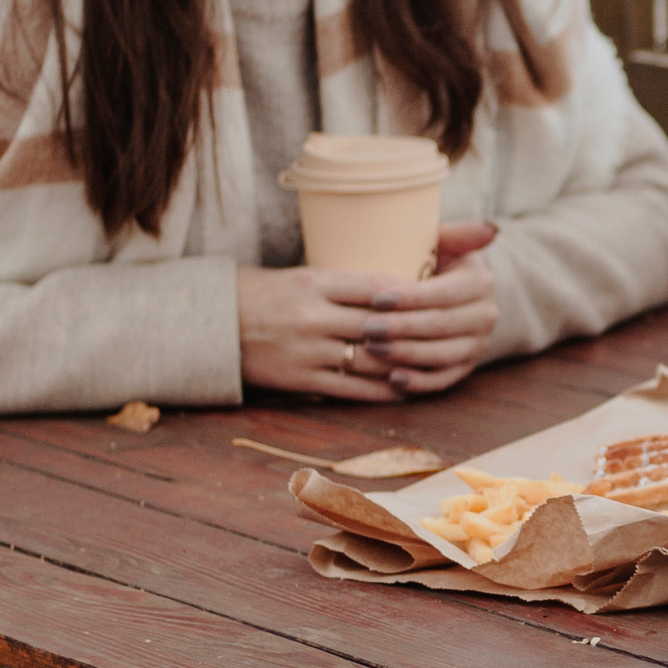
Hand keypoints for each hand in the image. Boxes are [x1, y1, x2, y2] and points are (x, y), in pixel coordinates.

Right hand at [239, 226, 500, 399]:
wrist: (218, 323)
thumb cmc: (266, 294)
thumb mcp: (303, 276)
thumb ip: (345, 283)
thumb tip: (397, 287)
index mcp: (315, 283)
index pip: (375, 287)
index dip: (412, 295)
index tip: (440, 295)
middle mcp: (314, 317)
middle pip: (379, 326)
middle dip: (416, 331)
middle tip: (450, 332)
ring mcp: (309, 351)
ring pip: (372, 360)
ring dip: (406, 364)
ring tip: (435, 362)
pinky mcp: (303, 380)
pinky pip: (353, 389)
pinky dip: (383, 390)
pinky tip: (405, 387)